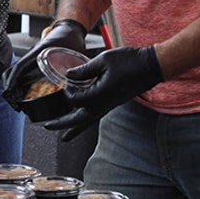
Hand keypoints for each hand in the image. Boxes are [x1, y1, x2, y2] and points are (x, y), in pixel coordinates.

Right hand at [2, 19, 86, 95]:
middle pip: (12, 72)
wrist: (69, 29)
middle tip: (14, 103)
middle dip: (10, 88)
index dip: (13, 80)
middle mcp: (31, 57)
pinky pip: (21, 75)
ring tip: (18, 102)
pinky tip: (25, 96)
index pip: (20, 67)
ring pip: (15, 74)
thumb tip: (79, 84)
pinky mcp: (34, 64)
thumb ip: (77, 69)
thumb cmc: (70, 38)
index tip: (9, 91)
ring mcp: (31, 61)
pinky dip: (19, 85)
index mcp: (38, 53)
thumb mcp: (75, 54)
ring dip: (13, 88)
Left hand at [43, 46, 162, 140]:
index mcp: (99, 95)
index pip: (75, 100)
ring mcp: (110, 105)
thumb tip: (69, 76)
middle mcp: (104, 104)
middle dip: (62, 124)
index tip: (67, 82)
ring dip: (75, 129)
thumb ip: (84, 69)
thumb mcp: (103, 61)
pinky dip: (87, 122)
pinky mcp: (114, 103)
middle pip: (79, 120)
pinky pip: (96, 116)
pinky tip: (83, 121)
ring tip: (64, 138)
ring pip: (89, 122)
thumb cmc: (130, 62)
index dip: (67, 91)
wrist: (152, 66)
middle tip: (47, 126)